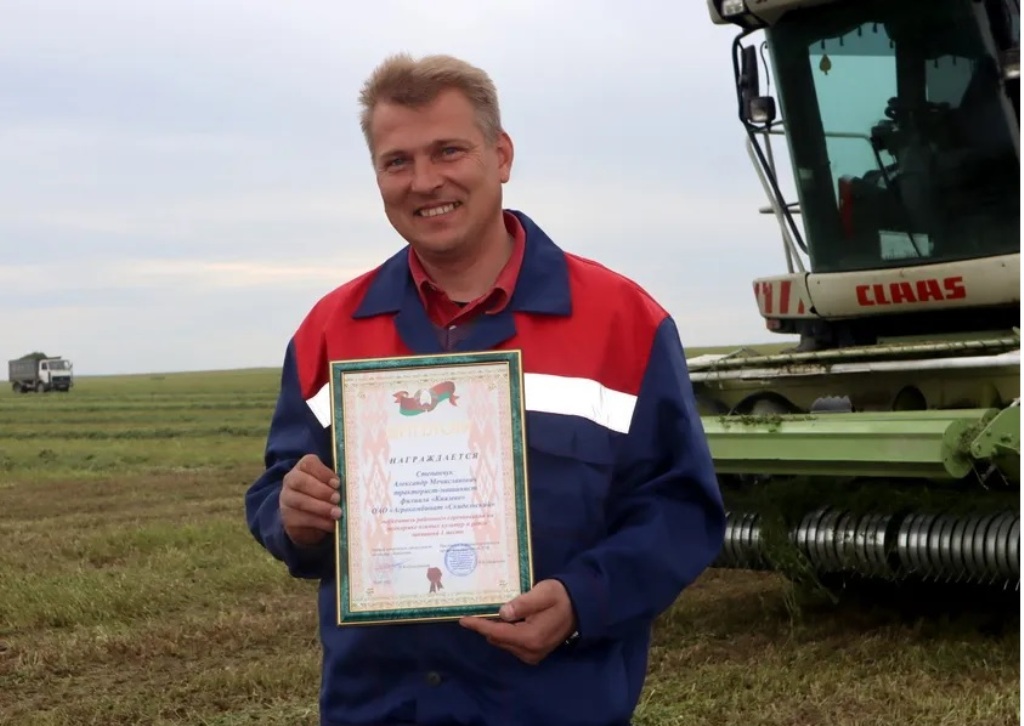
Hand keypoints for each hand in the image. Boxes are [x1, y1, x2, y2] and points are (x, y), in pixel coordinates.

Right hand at [280, 454, 341, 546]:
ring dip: (321, 508)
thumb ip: (337, 483)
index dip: (323, 473)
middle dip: (321, 490)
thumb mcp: (330, 485)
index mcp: (303, 468)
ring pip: (300, 501)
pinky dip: (319, 522)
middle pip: (301, 481)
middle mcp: (291, 481)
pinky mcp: (287, 518)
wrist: (306, 519)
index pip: (308, 464)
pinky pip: (302, 519)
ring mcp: (286, 500)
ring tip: (337, 513)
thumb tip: (353, 487)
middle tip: (338, 498)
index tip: (338, 483)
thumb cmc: (323, 496)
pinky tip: (331, 524)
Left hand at [459, 579, 575, 664]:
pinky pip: (512, 645)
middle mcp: (530, 651)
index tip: (463, 619)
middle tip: (478, 609)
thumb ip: (523, 603)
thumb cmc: (560, 596)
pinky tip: (505, 620)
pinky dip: (505, 634)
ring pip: (503, 643)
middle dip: (486, 626)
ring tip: (490, 613)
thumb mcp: (543, 593)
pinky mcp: (534, 654)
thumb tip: (502, 612)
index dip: (479, 626)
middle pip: (498, 639)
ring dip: (496, 629)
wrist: (581, 607)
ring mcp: (532, 655)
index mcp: (530, 637)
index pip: (497, 633)